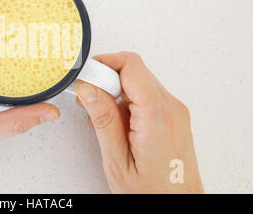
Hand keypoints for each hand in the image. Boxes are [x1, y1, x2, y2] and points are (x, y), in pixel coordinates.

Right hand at [75, 52, 202, 192]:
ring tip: (98, 116)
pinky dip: (125, 101)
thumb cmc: (153, 193)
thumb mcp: (118, 160)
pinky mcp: (172, 116)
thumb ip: (103, 120)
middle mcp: (171, 109)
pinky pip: (144, 95)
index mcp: (158, 117)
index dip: (103, 63)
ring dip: (114, 91)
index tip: (85, 76)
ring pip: (137, 82)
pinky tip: (114, 121)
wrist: (178, 207)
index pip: (130, 66)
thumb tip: (89, 89)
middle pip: (133, 71)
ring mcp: (174, 112)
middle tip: (86, 98)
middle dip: (105, 79)